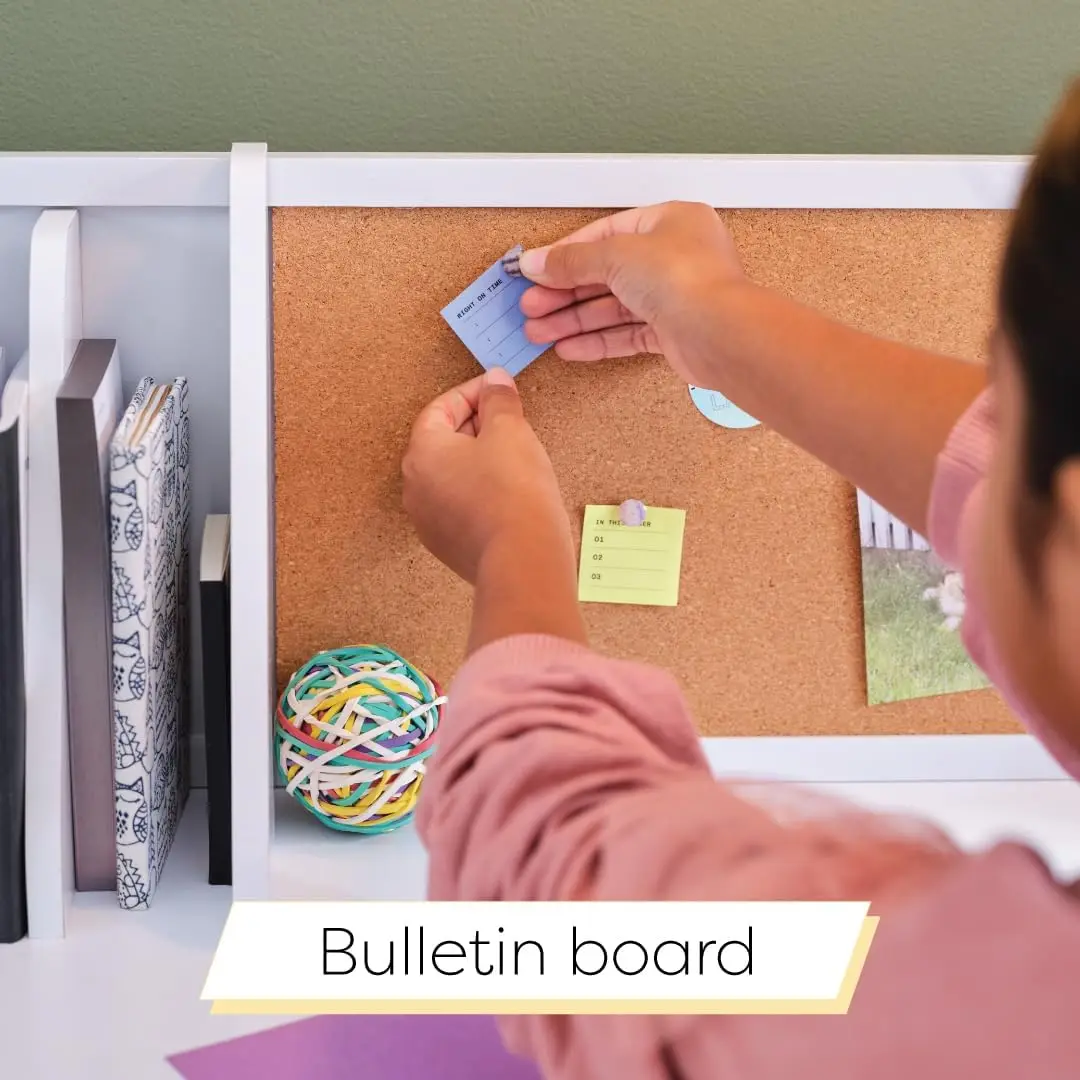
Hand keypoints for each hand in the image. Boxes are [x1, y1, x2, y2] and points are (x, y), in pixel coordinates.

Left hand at [402, 368, 573, 584]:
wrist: (523, 560)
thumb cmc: (514, 492)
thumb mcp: (511, 431)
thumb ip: (499, 401)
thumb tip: (495, 382)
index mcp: (422, 453)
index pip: (440, 410)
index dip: (472, 394)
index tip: (498, 389)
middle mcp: (416, 488)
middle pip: (442, 443)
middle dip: (476, 426)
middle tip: (510, 420)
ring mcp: (429, 521)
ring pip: (452, 476)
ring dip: (479, 460)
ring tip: (514, 456)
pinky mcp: (449, 546)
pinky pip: (460, 506)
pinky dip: (480, 492)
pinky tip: (510, 492)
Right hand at [518, 201, 746, 385]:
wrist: (722, 334)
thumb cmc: (687, 280)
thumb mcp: (617, 255)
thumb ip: (572, 260)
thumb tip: (537, 262)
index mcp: (669, 222)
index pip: (605, 234)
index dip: (566, 254)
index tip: (534, 270)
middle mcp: (674, 257)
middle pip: (606, 273)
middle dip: (564, 292)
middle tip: (530, 306)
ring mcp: (674, 297)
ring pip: (614, 307)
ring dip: (574, 319)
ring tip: (538, 332)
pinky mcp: (673, 333)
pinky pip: (627, 334)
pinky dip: (597, 341)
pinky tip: (568, 347)